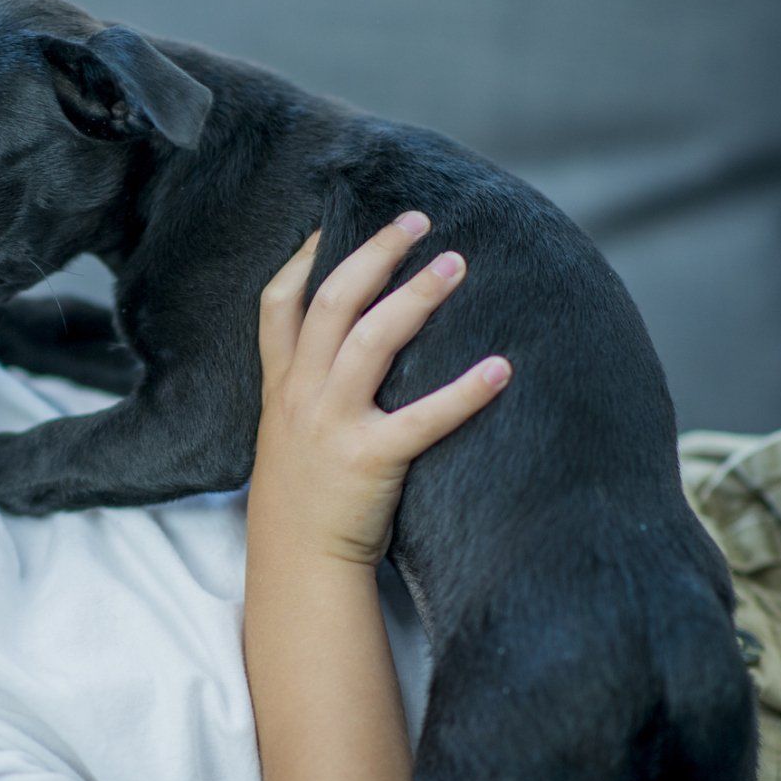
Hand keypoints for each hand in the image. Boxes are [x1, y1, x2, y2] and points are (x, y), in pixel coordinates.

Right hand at [249, 212, 510, 571]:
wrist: (297, 561)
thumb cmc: (303, 493)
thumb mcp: (286, 429)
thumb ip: (307, 383)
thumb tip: (350, 341)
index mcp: (281, 384)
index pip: (279, 303)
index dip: (306, 257)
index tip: (336, 221)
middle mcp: (301, 395)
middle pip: (334, 303)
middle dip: (376, 253)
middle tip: (418, 220)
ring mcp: (332, 425)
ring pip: (370, 341)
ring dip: (416, 296)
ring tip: (457, 263)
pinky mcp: (370, 460)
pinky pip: (422, 419)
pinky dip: (465, 392)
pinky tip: (500, 368)